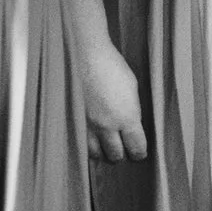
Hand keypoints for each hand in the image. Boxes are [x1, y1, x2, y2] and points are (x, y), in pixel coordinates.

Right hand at [79, 35, 147, 161]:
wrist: (84, 55)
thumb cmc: (111, 67)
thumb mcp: (132, 89)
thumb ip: (133, 112)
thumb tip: (133, 126)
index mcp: (127, 117)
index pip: (136, 148)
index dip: (139, 153)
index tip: (139, 153)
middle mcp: (106, 125)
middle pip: (115, 155)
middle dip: (121, 155)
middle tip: (124, 150)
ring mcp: (87, 125)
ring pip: (95, 154)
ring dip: (102, 153)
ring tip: (106, 147)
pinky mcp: (72, 122)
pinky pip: (79, 144)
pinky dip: (86, 147)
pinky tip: (90, 142)